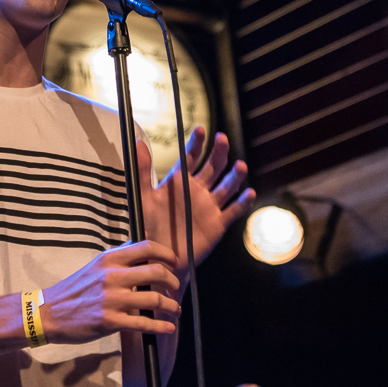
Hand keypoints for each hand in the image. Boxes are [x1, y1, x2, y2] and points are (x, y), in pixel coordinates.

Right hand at [40, 240, 182, 343]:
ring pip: (154, 299)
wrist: (49, 312)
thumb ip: (120, 255)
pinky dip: (161, 326)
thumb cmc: (76, 289)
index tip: (175, 263)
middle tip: (175, 289)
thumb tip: (145, 241)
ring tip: (174, 310)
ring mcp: (112, 299)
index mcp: (110, 259)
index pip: (147, 248)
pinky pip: (143, 323)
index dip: (167, 254)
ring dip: (171, 306)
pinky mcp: (110, 321)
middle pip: (157, 271)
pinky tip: (168, 327)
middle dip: (173, 281)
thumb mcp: (96, 265)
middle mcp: (113, 275)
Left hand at [141, 127, 255, 279]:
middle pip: (213, 166)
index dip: (197, 143)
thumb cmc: (148, 227)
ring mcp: (209, 206)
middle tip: (222, 139)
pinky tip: (249, 193)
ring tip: (240, 166)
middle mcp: (197, 190)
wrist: (159, 257)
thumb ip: (143, 171)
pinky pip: (234, 211)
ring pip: (227, 186)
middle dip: (218, 152)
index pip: (191, 156)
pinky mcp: (218, 223)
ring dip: (235, 176)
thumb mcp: (143, 197)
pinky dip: (243, 202)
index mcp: (180, 181)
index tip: (200, 129)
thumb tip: (139, 143)